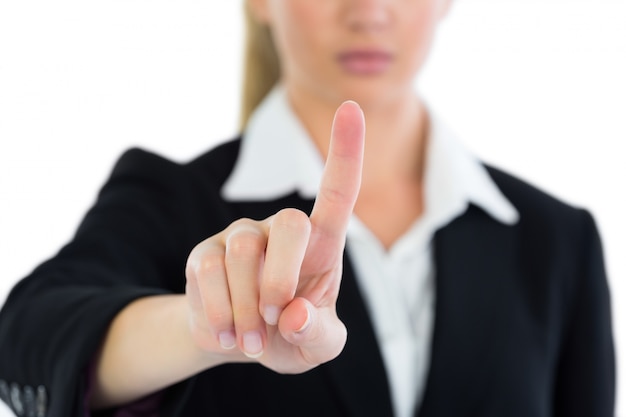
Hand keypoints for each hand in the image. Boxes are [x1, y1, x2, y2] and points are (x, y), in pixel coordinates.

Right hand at [185, 101, 364, 372]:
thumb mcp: (318, 346)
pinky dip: (220, 314)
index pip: (337, 191)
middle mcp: (280, 229)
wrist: (242, 345)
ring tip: (251, 339)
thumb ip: (318, 334)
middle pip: (288, 224)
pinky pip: (206, 273)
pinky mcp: (204, 253)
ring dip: (247, 310)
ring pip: (243, 255)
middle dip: (281, 277)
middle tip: (275, 315)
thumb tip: (291, 315)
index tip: (352, 106)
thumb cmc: (291, 333)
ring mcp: (239, 237)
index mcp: (321, 245)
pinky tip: (227, 334)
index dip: (346, 151)